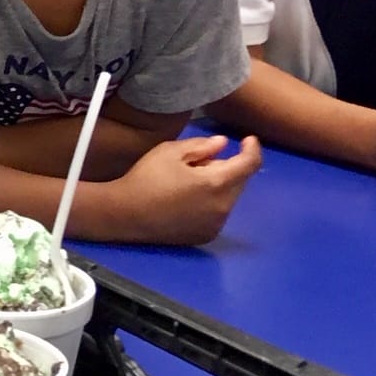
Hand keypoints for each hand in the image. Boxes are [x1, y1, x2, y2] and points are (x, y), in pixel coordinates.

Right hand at [107, 135, 262, 244]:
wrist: (123, 214)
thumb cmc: (144, 179)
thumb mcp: (169, 152)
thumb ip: (201, 146)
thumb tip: (222, 144)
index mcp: (216, 183)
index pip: (250, 164)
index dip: (252, 149)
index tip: (248, 140)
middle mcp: (222, 207)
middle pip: (240, 181)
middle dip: (229, 167)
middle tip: (201, 161)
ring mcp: (215, 224)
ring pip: (229, 198)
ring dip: (219, 186)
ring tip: (190, 182)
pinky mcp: (206, 236)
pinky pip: (218, 213)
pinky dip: (211, 203)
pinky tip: (187, 201)